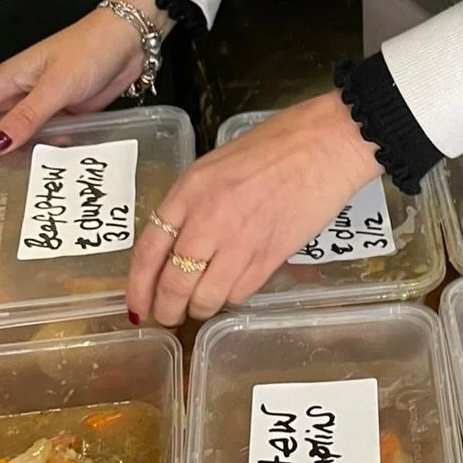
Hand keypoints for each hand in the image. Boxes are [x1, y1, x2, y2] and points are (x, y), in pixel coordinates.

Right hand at [0, 0, 166, 161]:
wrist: (129, 41)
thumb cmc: (92, 47)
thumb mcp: (56, 84)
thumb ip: (26, 117)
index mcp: (4, 82)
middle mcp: (16, 97)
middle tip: (15, 167)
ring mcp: (39, 108)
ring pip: (16, 142)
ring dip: (26, 156)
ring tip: (43, 161)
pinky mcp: (61, 116)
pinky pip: (45, 141)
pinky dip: (51, 151)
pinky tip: (65, 153)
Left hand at [126, 93, 381, 325]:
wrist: (326, 145)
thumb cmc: (274, 146)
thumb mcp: (216, 166)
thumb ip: (192, 203)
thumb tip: (178, 244)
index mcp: (190, 191)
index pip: (149, 250)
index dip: (138, 287)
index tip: (136, 307)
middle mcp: (209, 219)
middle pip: (173, 284)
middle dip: (167, 309)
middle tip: (168, 317)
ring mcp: (241, 241)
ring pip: (206, 297)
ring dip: (200, 309)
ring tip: (203, 305)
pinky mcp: (272, 256)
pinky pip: (240, 293)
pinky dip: (232, 298)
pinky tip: (233, 289)